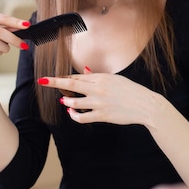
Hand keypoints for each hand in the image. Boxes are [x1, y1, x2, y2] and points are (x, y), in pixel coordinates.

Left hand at [38, 71, 158, 125]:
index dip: (63, 77)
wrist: (145, 105)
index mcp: (102, 78)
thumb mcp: (115, 79)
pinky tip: (72, 112)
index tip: (50, 77)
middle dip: (55, 82)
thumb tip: (86, 72)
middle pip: (72, 84)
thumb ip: (99, 77)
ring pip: (74, 102)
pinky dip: (74, 115)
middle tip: (43, 81)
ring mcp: (99, 102)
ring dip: (66, 102)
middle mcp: (98, 88)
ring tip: (64, 101)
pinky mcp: (102, 115)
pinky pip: (82, 117)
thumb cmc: (131, 91)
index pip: (77, 76)